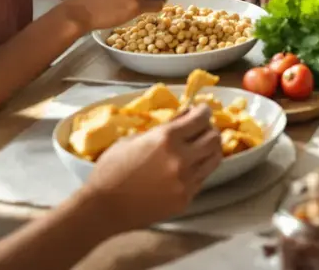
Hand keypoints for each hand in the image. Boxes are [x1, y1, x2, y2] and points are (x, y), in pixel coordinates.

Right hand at [79, 105, 222, 228]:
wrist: (103, 208)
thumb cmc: (111, 169)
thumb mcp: (132, 139)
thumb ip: (162, 129)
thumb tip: (182, 118)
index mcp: (166, 138)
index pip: (201, 118)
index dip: (204, 111)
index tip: (201, 111)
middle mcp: (181, 158)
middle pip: (215, 137)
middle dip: (210, 129)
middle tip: (201, 130)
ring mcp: (186, 181)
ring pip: (215, 159)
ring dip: (209, 150)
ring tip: (199, 149)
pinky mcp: (185, 199)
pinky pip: (202, 178)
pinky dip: (198, 170)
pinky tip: (186, 169)